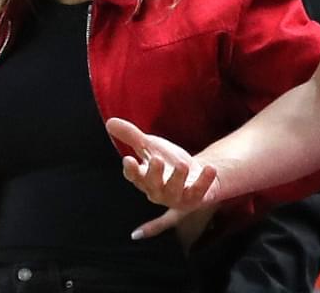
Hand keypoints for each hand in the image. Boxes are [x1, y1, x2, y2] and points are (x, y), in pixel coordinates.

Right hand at [105, 117, 221, 239]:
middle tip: (157, 160)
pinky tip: (209, 168)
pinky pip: (199, 192)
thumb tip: (110, 122)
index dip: (131, 170)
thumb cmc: (169, 161)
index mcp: (145, 178)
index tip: (129, 159)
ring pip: (174, 191)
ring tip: (183, 164)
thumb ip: (132, 136)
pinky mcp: (195, 198)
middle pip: (153, 185)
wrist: (196, 174)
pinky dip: (204, 181)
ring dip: (178, 178)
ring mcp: (176, 197)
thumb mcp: (151, 146)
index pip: (134, 176)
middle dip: (154, 174)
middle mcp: (158, 190)